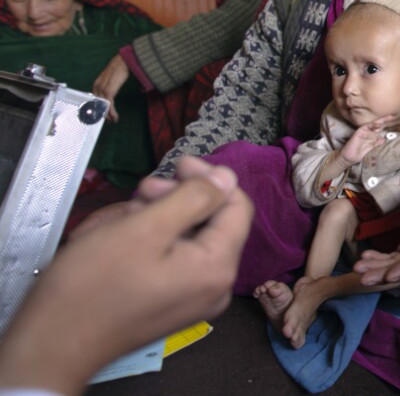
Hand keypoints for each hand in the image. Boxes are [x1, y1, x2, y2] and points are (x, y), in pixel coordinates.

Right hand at [0, 156, 253, 393]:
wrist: (53, 344)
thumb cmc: (95, 283)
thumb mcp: (146, 227)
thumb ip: (194, 198)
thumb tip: (228, 177)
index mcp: (218, 267)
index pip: (237, 206)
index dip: (210, 178)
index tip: (178, 164)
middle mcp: (216, 286)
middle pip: (210, 221)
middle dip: (174, 200)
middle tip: (140, 193)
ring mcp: (194, 298)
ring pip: (185, 236)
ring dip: (153, 219)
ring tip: (116, 222)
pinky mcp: (171, 302)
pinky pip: (171, 258)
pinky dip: (146, 241)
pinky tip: (116, 239)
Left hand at [92, 54, 129, 121]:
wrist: (123, 62)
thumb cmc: (119, 68)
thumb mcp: (111, 79)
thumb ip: (109, 85)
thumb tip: (111, 91)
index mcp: (96, 84)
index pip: (95, 100)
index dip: (99, 108)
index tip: (104, 114)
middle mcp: (97, 87)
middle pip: (98, 104)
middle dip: (103, 113)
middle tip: (108, 120)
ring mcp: (102, 90)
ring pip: (103, 106)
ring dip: (108, 115)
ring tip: (113, 120)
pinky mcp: (109, 91)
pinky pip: (109, 105)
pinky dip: (112, 112)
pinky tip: (115, 117)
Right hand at [340, 115, 392, 164]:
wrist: (349, 158)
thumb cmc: (358, 153)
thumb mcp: (370, 148)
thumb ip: (376, 143)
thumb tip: (383, 139)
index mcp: (371, 135)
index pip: (379, 128)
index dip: (385, 123)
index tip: (392, 118)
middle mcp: (368, 132)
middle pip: (377, 125)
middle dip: (384, 120)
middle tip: (391, 116)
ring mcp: (363, 132)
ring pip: (373, 126)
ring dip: (378, 125)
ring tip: (384, 121)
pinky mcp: (358, 133)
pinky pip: (365, 128)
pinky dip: (371, 126)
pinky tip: (377, 125)